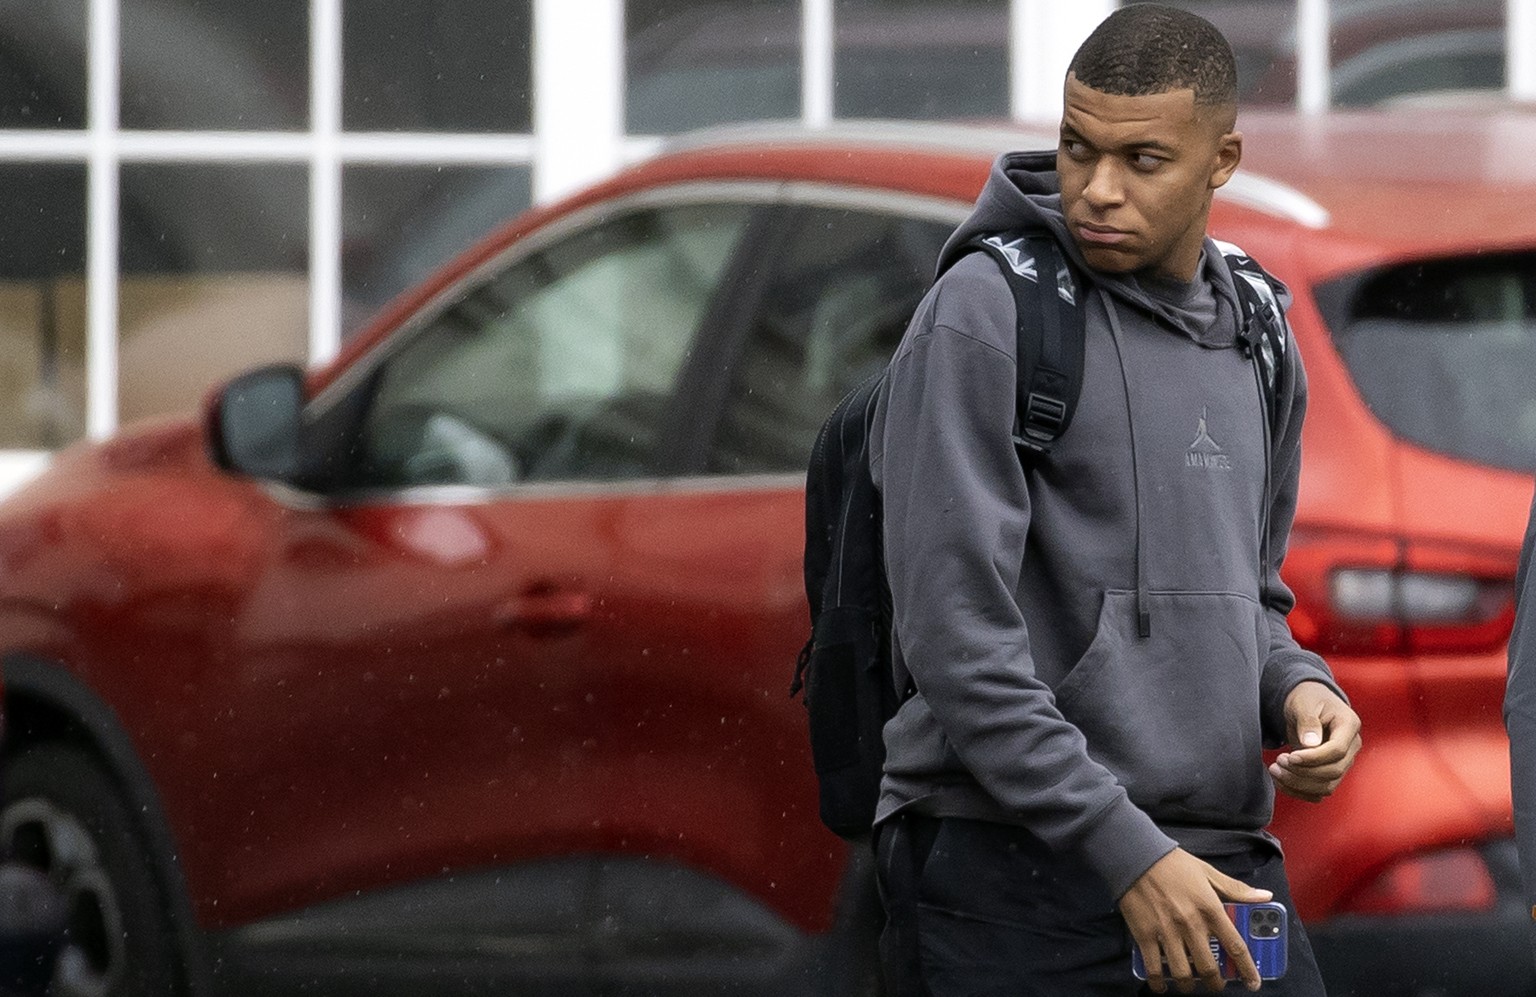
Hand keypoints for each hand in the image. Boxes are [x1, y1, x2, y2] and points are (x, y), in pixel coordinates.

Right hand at [1119, 848, 1270, 992]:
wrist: (1136, 855)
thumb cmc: (1173, 864)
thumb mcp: (1208, 872)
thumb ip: (1236, 888)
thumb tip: (1264, 896)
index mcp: (1210, 908)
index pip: (1236, 946)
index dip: (1247, 970)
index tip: (1253, 983)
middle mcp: (1190, 924)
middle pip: (1209, 968)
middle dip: (1216, 984)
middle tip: (1217, 985)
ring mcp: (1166, 931)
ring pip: (1182, 973)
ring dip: (1189, 985)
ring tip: (1190, 984)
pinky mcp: (1144, 935)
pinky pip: (1153, 967)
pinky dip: (1159, 982)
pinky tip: (1162, 985)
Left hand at [1270, 680, 1361, 802]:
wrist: (1308, 704)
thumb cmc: (1307, 699)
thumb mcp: (1304, 702)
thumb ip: (1308, 721)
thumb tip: (1310, 744)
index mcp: (1349, 725)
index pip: (1337, 750)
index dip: (1314, 758)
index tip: (1291, 757)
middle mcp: (1351, 746)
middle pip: (1333, 771)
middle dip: (1303, 772)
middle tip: (1278, 762)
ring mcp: (1343, 762)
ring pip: (1327, 786)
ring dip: (1299, 784)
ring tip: (1275, 770)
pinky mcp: (1330, 772)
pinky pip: (1319, 791)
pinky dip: (1299, 791)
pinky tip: (1280, 781)